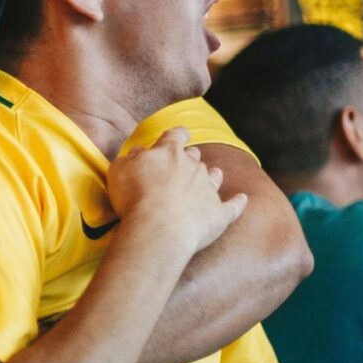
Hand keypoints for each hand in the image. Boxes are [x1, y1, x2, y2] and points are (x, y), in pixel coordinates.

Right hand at [108, 127, 246, 254]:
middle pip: (195, 156)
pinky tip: (243, 198)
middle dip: (189, 159)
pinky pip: (234, 206)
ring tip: (211, 177)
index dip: (176, 135)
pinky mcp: (219, 213)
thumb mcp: (119, 170)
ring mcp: (208, 189)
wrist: (158, 228)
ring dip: (212, 175)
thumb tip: (139, 152)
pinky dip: (238, 202)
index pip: (175, 135)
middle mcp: (193, 166)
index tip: (176, 135)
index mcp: (168, 152)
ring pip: (214, 176)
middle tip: (181, 166)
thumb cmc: (134, 197)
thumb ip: (130, 158)